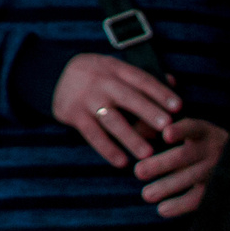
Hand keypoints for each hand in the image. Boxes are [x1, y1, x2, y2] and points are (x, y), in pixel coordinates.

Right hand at [52, 54, 180, 166]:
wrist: (50, 74)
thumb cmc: (96, 76)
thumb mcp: (114, 69)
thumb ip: (141, 77)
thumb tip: (172, 81)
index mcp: (115, 68)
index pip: (141, 79)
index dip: (160, 92)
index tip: (178, 106)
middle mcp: (101, 82)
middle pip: (128, 97)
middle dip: (148, 111)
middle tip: (168, 126)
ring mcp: (86, 98)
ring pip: (111, 120)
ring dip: (130, 137)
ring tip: (148, 154)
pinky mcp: (73, 114)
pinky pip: (93, 134)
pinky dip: (107, 149)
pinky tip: (121, 162)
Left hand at [133, 118, 226, 217]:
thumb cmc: (197, 142)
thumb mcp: (181, 130)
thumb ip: (154, 128)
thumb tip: (132, 133)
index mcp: (202, 132)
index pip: (192, 128)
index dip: (180, 131)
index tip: (165, 134)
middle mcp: (211, 150)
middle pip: (185, 156)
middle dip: (161, 164)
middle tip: (138, 172)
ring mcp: (215, 171)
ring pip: (190, 179)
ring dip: (167, 187)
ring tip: (146, 195)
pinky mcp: (215, 191)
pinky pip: (198, 199)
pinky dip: (179, 206)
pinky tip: (162, 210)